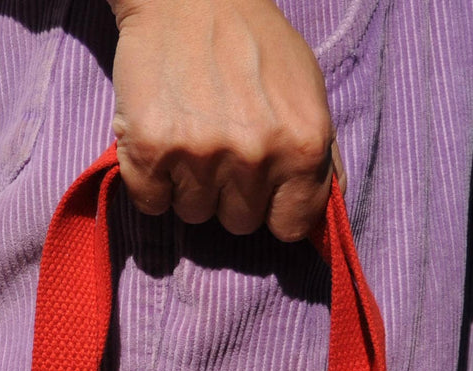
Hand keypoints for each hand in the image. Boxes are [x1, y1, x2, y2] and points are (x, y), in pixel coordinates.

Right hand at [107, 0, 343, 241]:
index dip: (273, 208)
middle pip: (240, 223)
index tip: (262, 188)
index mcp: (303, 145)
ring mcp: (201, 154)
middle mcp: (255, 155)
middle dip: (230, 193)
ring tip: (191, 134)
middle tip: (220, 143)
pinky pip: (152, 203)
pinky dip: (151, 182)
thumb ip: (321, 159)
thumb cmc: (253, 42)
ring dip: (190, 185)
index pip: (291, 226)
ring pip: (194, 214)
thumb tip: (321, 222)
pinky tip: (161, 142)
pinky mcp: (150, 148)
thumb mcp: (308, 93)